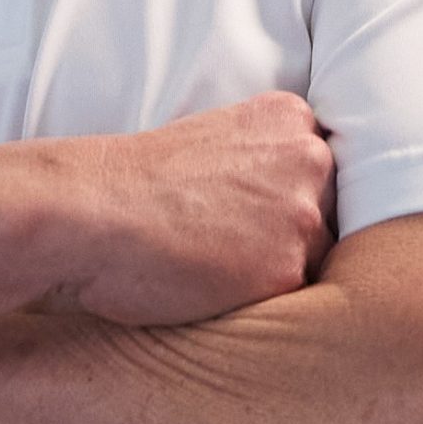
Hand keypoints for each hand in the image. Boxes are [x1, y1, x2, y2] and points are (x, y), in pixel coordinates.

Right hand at [60, 92, 334, 326]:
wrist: (92, 209)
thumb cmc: (134, 184)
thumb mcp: (214, 139)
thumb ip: (263, 160)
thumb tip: (285, 203)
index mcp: (290, 118)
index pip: (323, 173)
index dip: (288, 201)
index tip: (250, 215)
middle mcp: (310, 159)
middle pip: (330, 215)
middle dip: (290, 236)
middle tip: (230, 246)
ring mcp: (304, 215)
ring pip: (317, 261)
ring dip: (278, 274)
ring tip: (217, 272)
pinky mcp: (288, 270)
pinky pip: (293, 301)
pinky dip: (259, 305)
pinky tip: (217, 294)